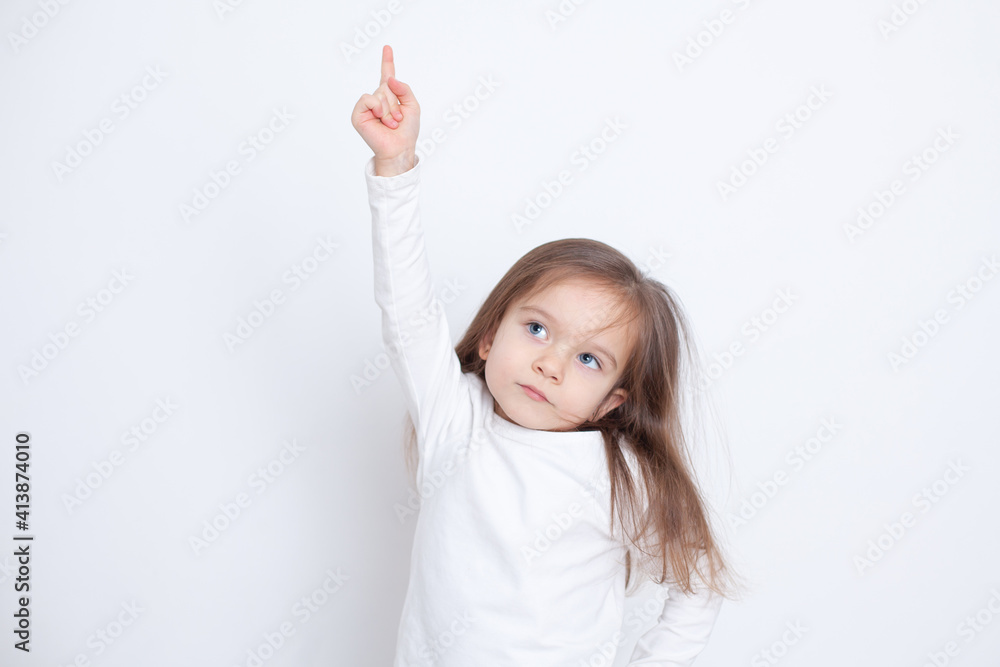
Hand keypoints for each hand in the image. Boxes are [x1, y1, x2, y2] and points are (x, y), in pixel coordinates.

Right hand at [351, 44, 419, 175]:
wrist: (400, 148)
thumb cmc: (406, 131)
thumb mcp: (413, 106)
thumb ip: (404, 89)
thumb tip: (389, 79)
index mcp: (390, 97)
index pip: (387, 75)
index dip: (387, 61)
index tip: (387, 48)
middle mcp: (377, 100)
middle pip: (386, 86)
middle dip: (396, 103)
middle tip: (397, 120)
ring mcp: (367, 107)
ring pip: (379, 93)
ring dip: (390, 109)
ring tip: (391, 124)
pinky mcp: (358, 114)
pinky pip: (368, 99)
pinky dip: (378, 108)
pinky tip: (381, 120)